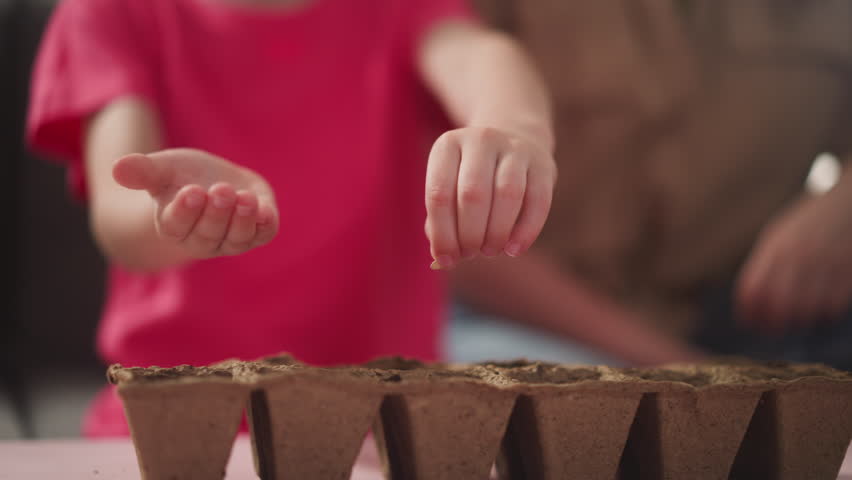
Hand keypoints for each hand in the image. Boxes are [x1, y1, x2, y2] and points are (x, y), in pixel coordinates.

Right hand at [113, 148, 278, 257]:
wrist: (213, 180)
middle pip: (208, 234)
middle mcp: (203, 239)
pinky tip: (265, 209)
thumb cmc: (182, 177)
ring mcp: (232, 238)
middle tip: (220, 190)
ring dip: (241, 220)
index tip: (191, 191)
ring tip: (243, 197)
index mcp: (174, 226)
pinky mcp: (258, 230)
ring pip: (237, 239)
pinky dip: (265, 225)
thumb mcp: (162, 169)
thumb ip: (142, 171)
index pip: (176, 226)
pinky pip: (263, 234)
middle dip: (215, 213)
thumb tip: (117, 168)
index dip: (185, 211)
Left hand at [425, 127, 556, 269]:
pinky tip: (514, 250)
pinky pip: (538, 201)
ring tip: (490, 251)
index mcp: (448, 146)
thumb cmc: (469, 176)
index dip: (441, 234)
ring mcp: (515, 148)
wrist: (513, 139)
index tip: (445, 260)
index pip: (439, 194)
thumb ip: (440, 221)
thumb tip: (442, 258)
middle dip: (470, 235)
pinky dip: (526, 231)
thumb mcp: (449, 187)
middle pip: (473, 195)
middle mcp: (481, 140)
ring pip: (507, 195)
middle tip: (470, 254)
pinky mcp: (543, 163)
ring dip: (496, 233)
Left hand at [737, 189, 851, 332]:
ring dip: (799, 320)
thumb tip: (749, 301)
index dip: (748, 312)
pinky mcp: (849, 273)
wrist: (850, 202)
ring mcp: (825, 265)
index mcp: (776, 248)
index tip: (749, 322)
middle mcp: (799, 257)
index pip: (752, 289)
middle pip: (778, 305)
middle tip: (773, 328)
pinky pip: (833, 308)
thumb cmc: (809, 222)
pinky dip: (824, 314)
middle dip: (773, 323)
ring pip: (806, 311)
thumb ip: (764, 264)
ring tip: (797, 317)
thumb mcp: (779, 235)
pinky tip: (821, 307)